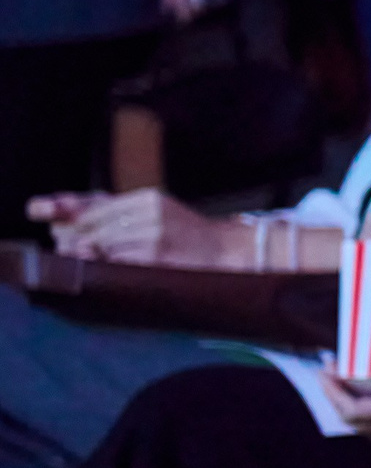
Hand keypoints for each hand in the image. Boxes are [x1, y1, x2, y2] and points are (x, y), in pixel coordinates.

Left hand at [29, 189, 231, 266]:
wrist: (227, 252)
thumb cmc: (186, 235)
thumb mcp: (156, 213)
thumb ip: (117, 212)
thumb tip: (64, 221)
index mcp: (148, 198)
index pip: (96, 204)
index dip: (68, 212)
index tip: (46, 217)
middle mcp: (150, 212)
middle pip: (94, 224)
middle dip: (75, 237)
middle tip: (68, 247)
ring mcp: (154, 235)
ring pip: (102, 244)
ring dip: (89, 254)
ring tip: (89, 258)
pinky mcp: (157, 257)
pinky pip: (118, 262)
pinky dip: (107, 266)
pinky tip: (109, 269)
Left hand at [321, 359, 370, 441]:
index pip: (351, 410)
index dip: (332, 393)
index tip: (324, 372)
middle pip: (348, 418)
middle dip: (332, 395)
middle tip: (327, 371)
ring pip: (356, 421)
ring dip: (342, 400)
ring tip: (337, 376)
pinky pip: (367, 421)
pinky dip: (355, 404)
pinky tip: (356, 388)